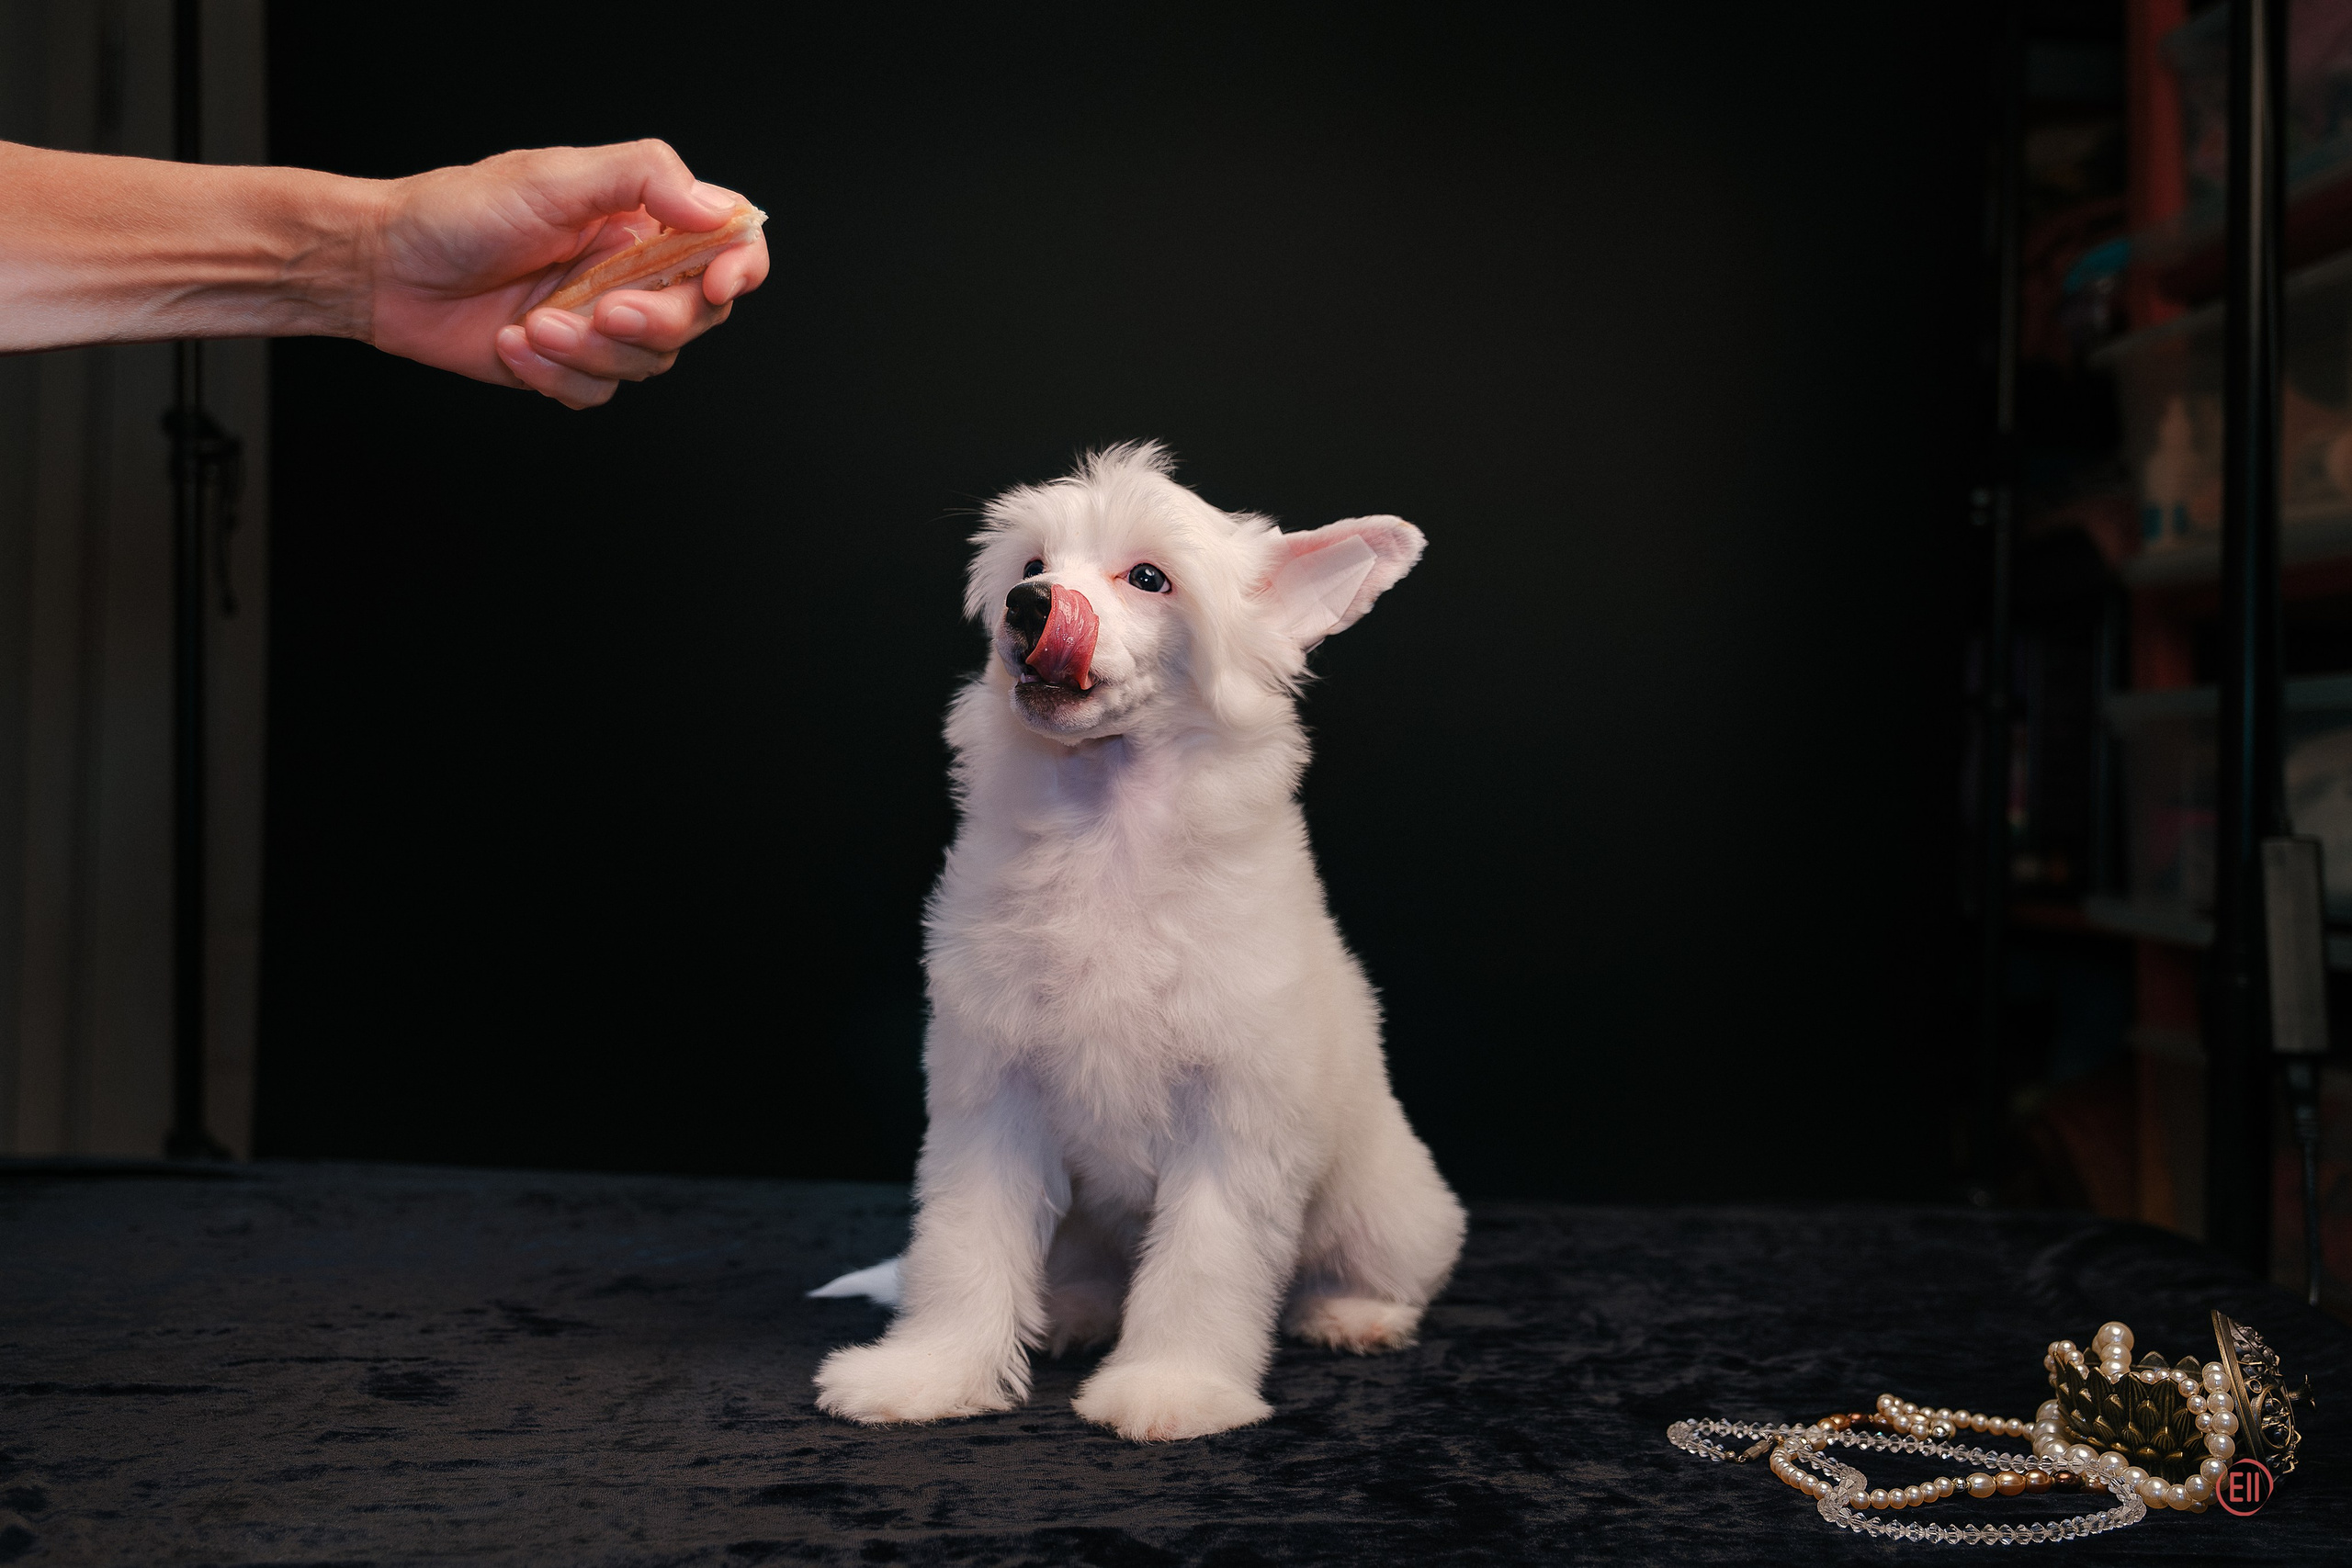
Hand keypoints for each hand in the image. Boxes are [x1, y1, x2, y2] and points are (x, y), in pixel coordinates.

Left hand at [367, 140, 768, 408]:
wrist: (386, 269)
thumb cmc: (458, 212)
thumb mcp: (553, 176)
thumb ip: (643, 177)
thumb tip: (717, 209)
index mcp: (641, 218)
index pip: (729, 242)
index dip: (740, 267)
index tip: (716, 284)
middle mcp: (632, 271)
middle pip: (698, 316)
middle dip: (653, 322)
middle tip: (601, 310)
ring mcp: (602, 323)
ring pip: (648, 364)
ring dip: (588, 352)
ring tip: (532, 323)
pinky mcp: (569, 366)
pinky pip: (598, 394)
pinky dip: (555, 377)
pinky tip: (513, 345)